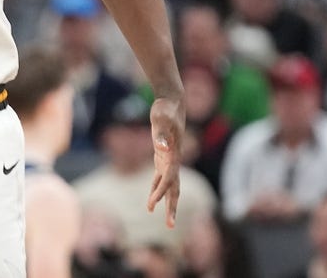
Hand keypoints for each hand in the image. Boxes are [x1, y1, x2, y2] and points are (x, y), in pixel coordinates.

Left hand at [147, 95, 184, 227]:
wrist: (171, 100)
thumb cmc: (165, 109)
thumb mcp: (161, 119)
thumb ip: (160, 134)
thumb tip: (162, 148)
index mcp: (174, 155)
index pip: (169, 179)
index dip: (162, 192)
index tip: (153, 204)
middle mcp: (174, 160)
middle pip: (174, 188)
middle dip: (172, 207)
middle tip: (170, 226)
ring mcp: (170, 158)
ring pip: (169, 185)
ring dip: (164, 200)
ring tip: (156, 214)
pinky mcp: (163, 154)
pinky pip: (160, 176)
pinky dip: (156, 187)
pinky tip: (151, 198)